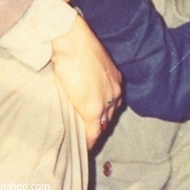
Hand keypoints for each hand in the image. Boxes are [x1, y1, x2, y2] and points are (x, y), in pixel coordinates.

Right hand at [50, 15, 121, 148]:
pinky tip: (84, 147)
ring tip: (85, 141)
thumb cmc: (78, 46)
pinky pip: (93, 131)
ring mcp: (106, 101)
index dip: (105, 114)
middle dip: (101, 125)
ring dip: (94, 133)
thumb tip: (81, 79)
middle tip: (90, 134)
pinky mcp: (93, 109)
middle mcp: (116, 91)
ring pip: (103, 124)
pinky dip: (89, 141)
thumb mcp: (92, 61)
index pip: (113, 103)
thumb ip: (92, 74)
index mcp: (116, 79)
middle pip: (110, 115)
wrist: (73, 42)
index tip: (98, 122)